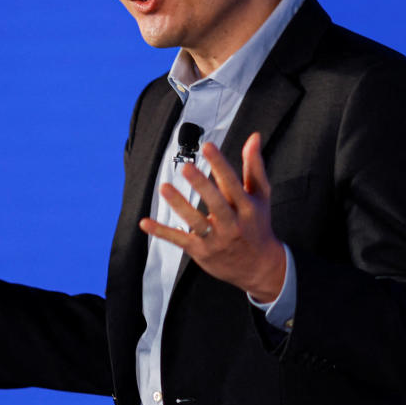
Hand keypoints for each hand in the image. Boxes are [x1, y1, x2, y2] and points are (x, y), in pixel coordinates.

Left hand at [139, 132, 286, 301]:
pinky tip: (145, 222)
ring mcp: (216, 238)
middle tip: (186, 166)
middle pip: (216, 202)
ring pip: (196, 221)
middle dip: (201, 184)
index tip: (207, 147)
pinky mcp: (201, 251)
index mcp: (246, 207)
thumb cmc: (257, 224)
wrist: (260, 267)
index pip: (232, 183)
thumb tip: (253, 136)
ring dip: (179, 205)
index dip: (220, 164)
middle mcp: (232, 223)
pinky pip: (179, 240)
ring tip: (164, 187)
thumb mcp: (260, 196)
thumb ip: (254, 166)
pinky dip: (162, 232)